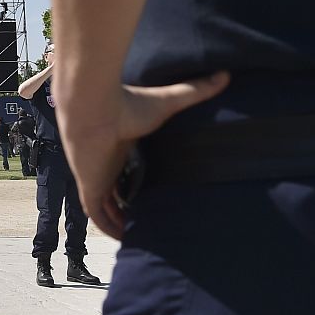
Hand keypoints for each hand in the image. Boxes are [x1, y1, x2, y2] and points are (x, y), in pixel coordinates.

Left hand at [61, 72, 228, 239]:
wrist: (94, 106)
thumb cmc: (126, 103)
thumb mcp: (167, 101)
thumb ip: (195, 90)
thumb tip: (225, 74)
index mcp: (120, 146)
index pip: (126, 168)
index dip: (136, 181)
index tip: (155, 192)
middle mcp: (107, 163)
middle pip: (115, 190)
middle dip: (126, 205)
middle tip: (150, 220)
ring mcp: (96, 176)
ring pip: (106, 206)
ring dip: (119, 220)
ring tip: (141, 236)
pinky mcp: (89, 187)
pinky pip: (98, 215)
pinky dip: (109, 227)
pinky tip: (125, 239)